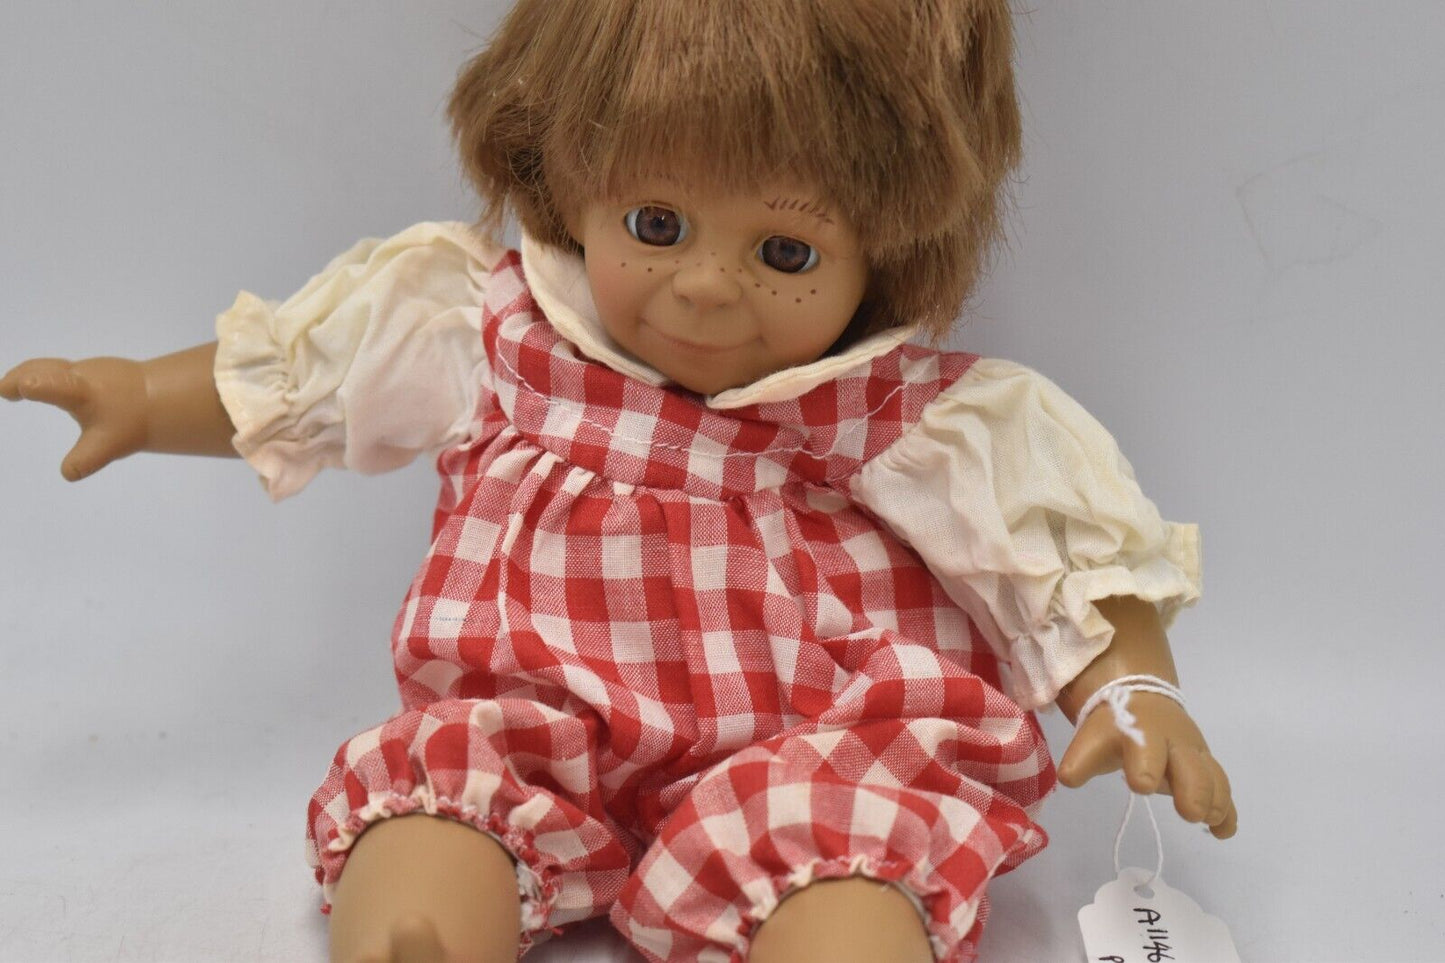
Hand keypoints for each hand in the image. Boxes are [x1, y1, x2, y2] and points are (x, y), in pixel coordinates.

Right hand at [1, 356, 148, 479]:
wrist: (163, 399)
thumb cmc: (131, 422)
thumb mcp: (107, 446)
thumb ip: (84, 460)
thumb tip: (67, 473)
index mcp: (80, 392)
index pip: (53, 385)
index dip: (32, 386)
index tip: (10, 390)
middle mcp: (80, 375)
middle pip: (43, 369)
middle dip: (20, 378)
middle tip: (3, 390)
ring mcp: (86, 370)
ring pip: (52, 367)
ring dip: (30, 376)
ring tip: (13, 389)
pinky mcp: (91, 371)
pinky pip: (59, 371)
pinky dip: (43, 377)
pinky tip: (38, 387)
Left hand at [1057, 691, 1236, 838]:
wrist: (1142, 700)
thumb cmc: (1115, 728)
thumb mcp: (1093, 739)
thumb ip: (1080, 760)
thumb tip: (1069, 778)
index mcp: (1143, 733)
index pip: (1147, 749)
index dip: (1146, 766)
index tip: (1141, 786)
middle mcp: (1175, 743)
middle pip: (1192, 766)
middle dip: (1194, 789)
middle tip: (1189, 813)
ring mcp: (1195, 755)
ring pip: (1213, 777)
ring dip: (1215, 800)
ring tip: (1208, 820)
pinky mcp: (1207, 767)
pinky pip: (1222, 787)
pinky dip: (1226, 810)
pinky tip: (1223, 832)